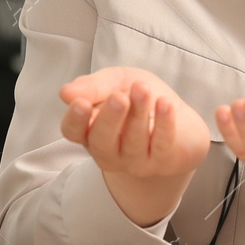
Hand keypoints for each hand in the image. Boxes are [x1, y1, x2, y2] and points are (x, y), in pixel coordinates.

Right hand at [59, 67, 211, 226]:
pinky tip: (165, 104)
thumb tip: (65, 93)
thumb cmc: (138, 99)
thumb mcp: (115, 82)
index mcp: (89, 130)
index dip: (75, 120)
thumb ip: (93, 86)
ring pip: (134, 141)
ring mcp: (135, 162)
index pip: (73, 131)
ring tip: (143, 89)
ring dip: (139, 113)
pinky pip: (162, 145)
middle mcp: (108, 151)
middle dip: (110, 118)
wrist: (179, 119)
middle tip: (119, 97)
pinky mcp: (163, 163)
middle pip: (101, 142)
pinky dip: (164, 124)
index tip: (81, 103)